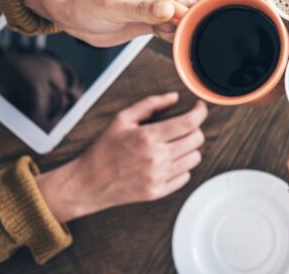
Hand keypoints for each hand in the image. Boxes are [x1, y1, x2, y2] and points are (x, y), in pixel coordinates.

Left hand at [23, 0, 197, 46]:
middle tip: (160, 31)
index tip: (171, 29)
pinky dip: (172, 35)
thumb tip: (171, 9)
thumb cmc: (86, 5)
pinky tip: (157, 34)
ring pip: (186, 18)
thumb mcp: (113, 8)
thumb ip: (143, 9)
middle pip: (189, 7)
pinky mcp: (157, 15)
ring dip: (177, 30)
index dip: (182, 15)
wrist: (73, 15)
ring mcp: (161, 0)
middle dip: (182, 24)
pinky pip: (176, 26)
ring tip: (155, 31)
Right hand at [36, 92, 206, 221]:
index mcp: (148, 137)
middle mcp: (157, 158)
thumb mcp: (122, 119)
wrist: (88, 182)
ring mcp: (159, 177)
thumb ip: (150, 104)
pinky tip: (168, 161)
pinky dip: (181, 166)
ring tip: (175, 144)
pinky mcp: (158, 191)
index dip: (200, 112)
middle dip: (194, 129)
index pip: (189, 122)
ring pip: (195, 158)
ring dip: (189, 148)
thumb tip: (174, 97)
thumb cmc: (104, 149)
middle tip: (183, 126)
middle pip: (196, 139)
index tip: (199, 108)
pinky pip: (185, 176)